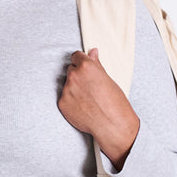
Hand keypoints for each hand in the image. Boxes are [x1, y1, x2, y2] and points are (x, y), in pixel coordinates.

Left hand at [57, 47, 139, 168]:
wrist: (112, 124)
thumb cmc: (114, 102)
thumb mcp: (108, 79)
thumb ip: (96, 65)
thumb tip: (92, 52)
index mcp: (86, 66)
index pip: (76, 56)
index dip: (81, 62)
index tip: (84, 68)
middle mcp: (74, 76)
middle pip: (71, 70)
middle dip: (78, 76)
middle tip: (89, 87)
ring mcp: (66, 90)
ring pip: (67, 85)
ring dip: (74, 89)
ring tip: (87, 100)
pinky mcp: (62, 103)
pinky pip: (64, 98)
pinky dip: (71, 102)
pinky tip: (82, 108)